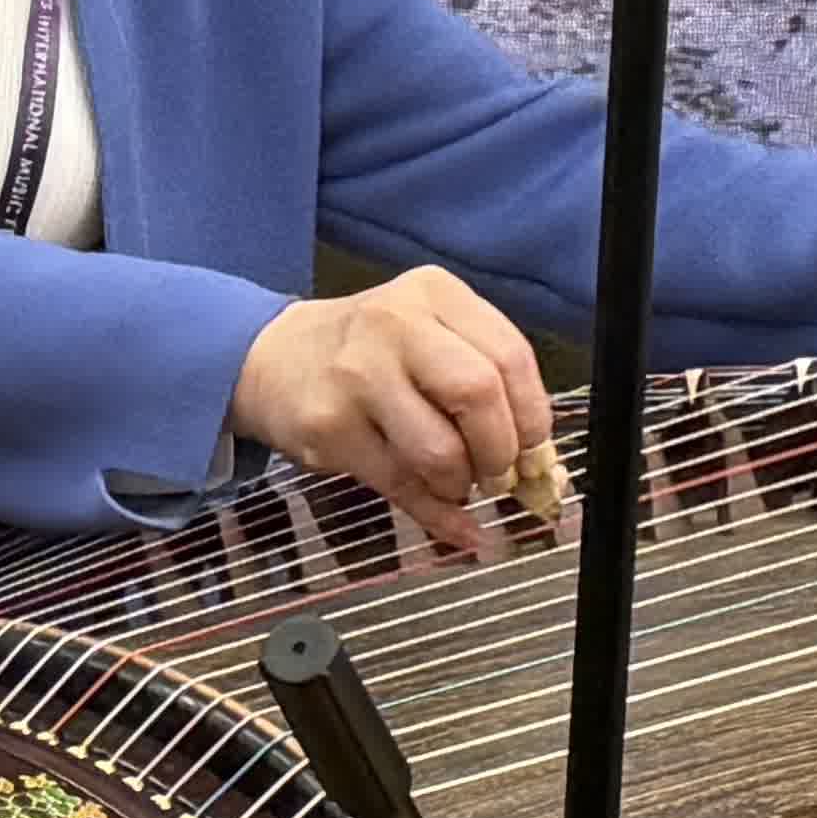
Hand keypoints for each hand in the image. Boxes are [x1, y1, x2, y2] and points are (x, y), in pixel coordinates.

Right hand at [228, 266, 555, 555]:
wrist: (272, 356)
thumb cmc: (371, 351)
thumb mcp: (428, 336)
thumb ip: (486, 382)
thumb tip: (544, 468)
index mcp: (434, 294)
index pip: (510, 356)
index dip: (532, 416)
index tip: (532, 447)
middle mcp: (396, 324)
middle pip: (479, 394)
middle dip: (501, 451)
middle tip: (497, 473)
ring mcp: (357, 375)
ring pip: (439, 450)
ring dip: (462, 484)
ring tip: (456, 483)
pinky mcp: (329, 428)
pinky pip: (401, 485)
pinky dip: (439, 516)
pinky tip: (454, 523)